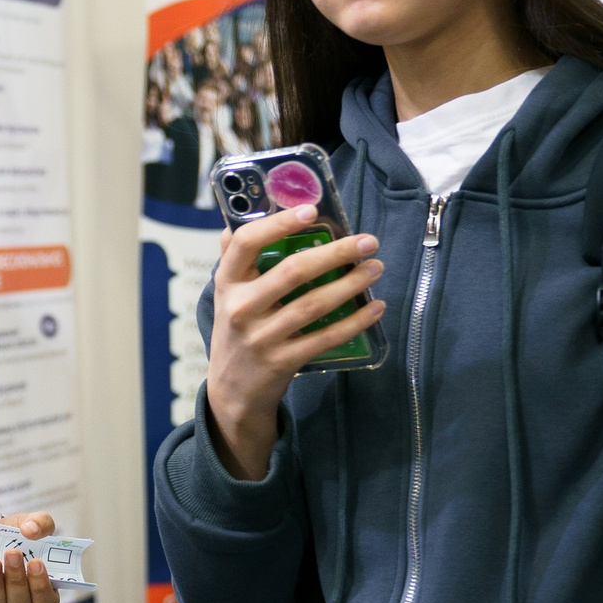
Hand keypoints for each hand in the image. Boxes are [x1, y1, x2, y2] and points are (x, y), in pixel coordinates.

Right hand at [203, 205, 384, 481]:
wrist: (232, 391)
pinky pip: (326, 338)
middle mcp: (241, 308)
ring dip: (351, 284)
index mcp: (227, 283)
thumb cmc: (237, 331)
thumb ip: (233, 257)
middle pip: (292, 272)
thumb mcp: (226, 295)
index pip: (246, 243)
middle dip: (335, 253)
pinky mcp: (283, 362)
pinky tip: (375, 308)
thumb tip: (241, 216)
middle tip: (367, 241)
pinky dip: (354, 322)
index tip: (311, 210)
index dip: (279, 224)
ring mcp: (261, 337)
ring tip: (375, 269)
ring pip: (314, 304)